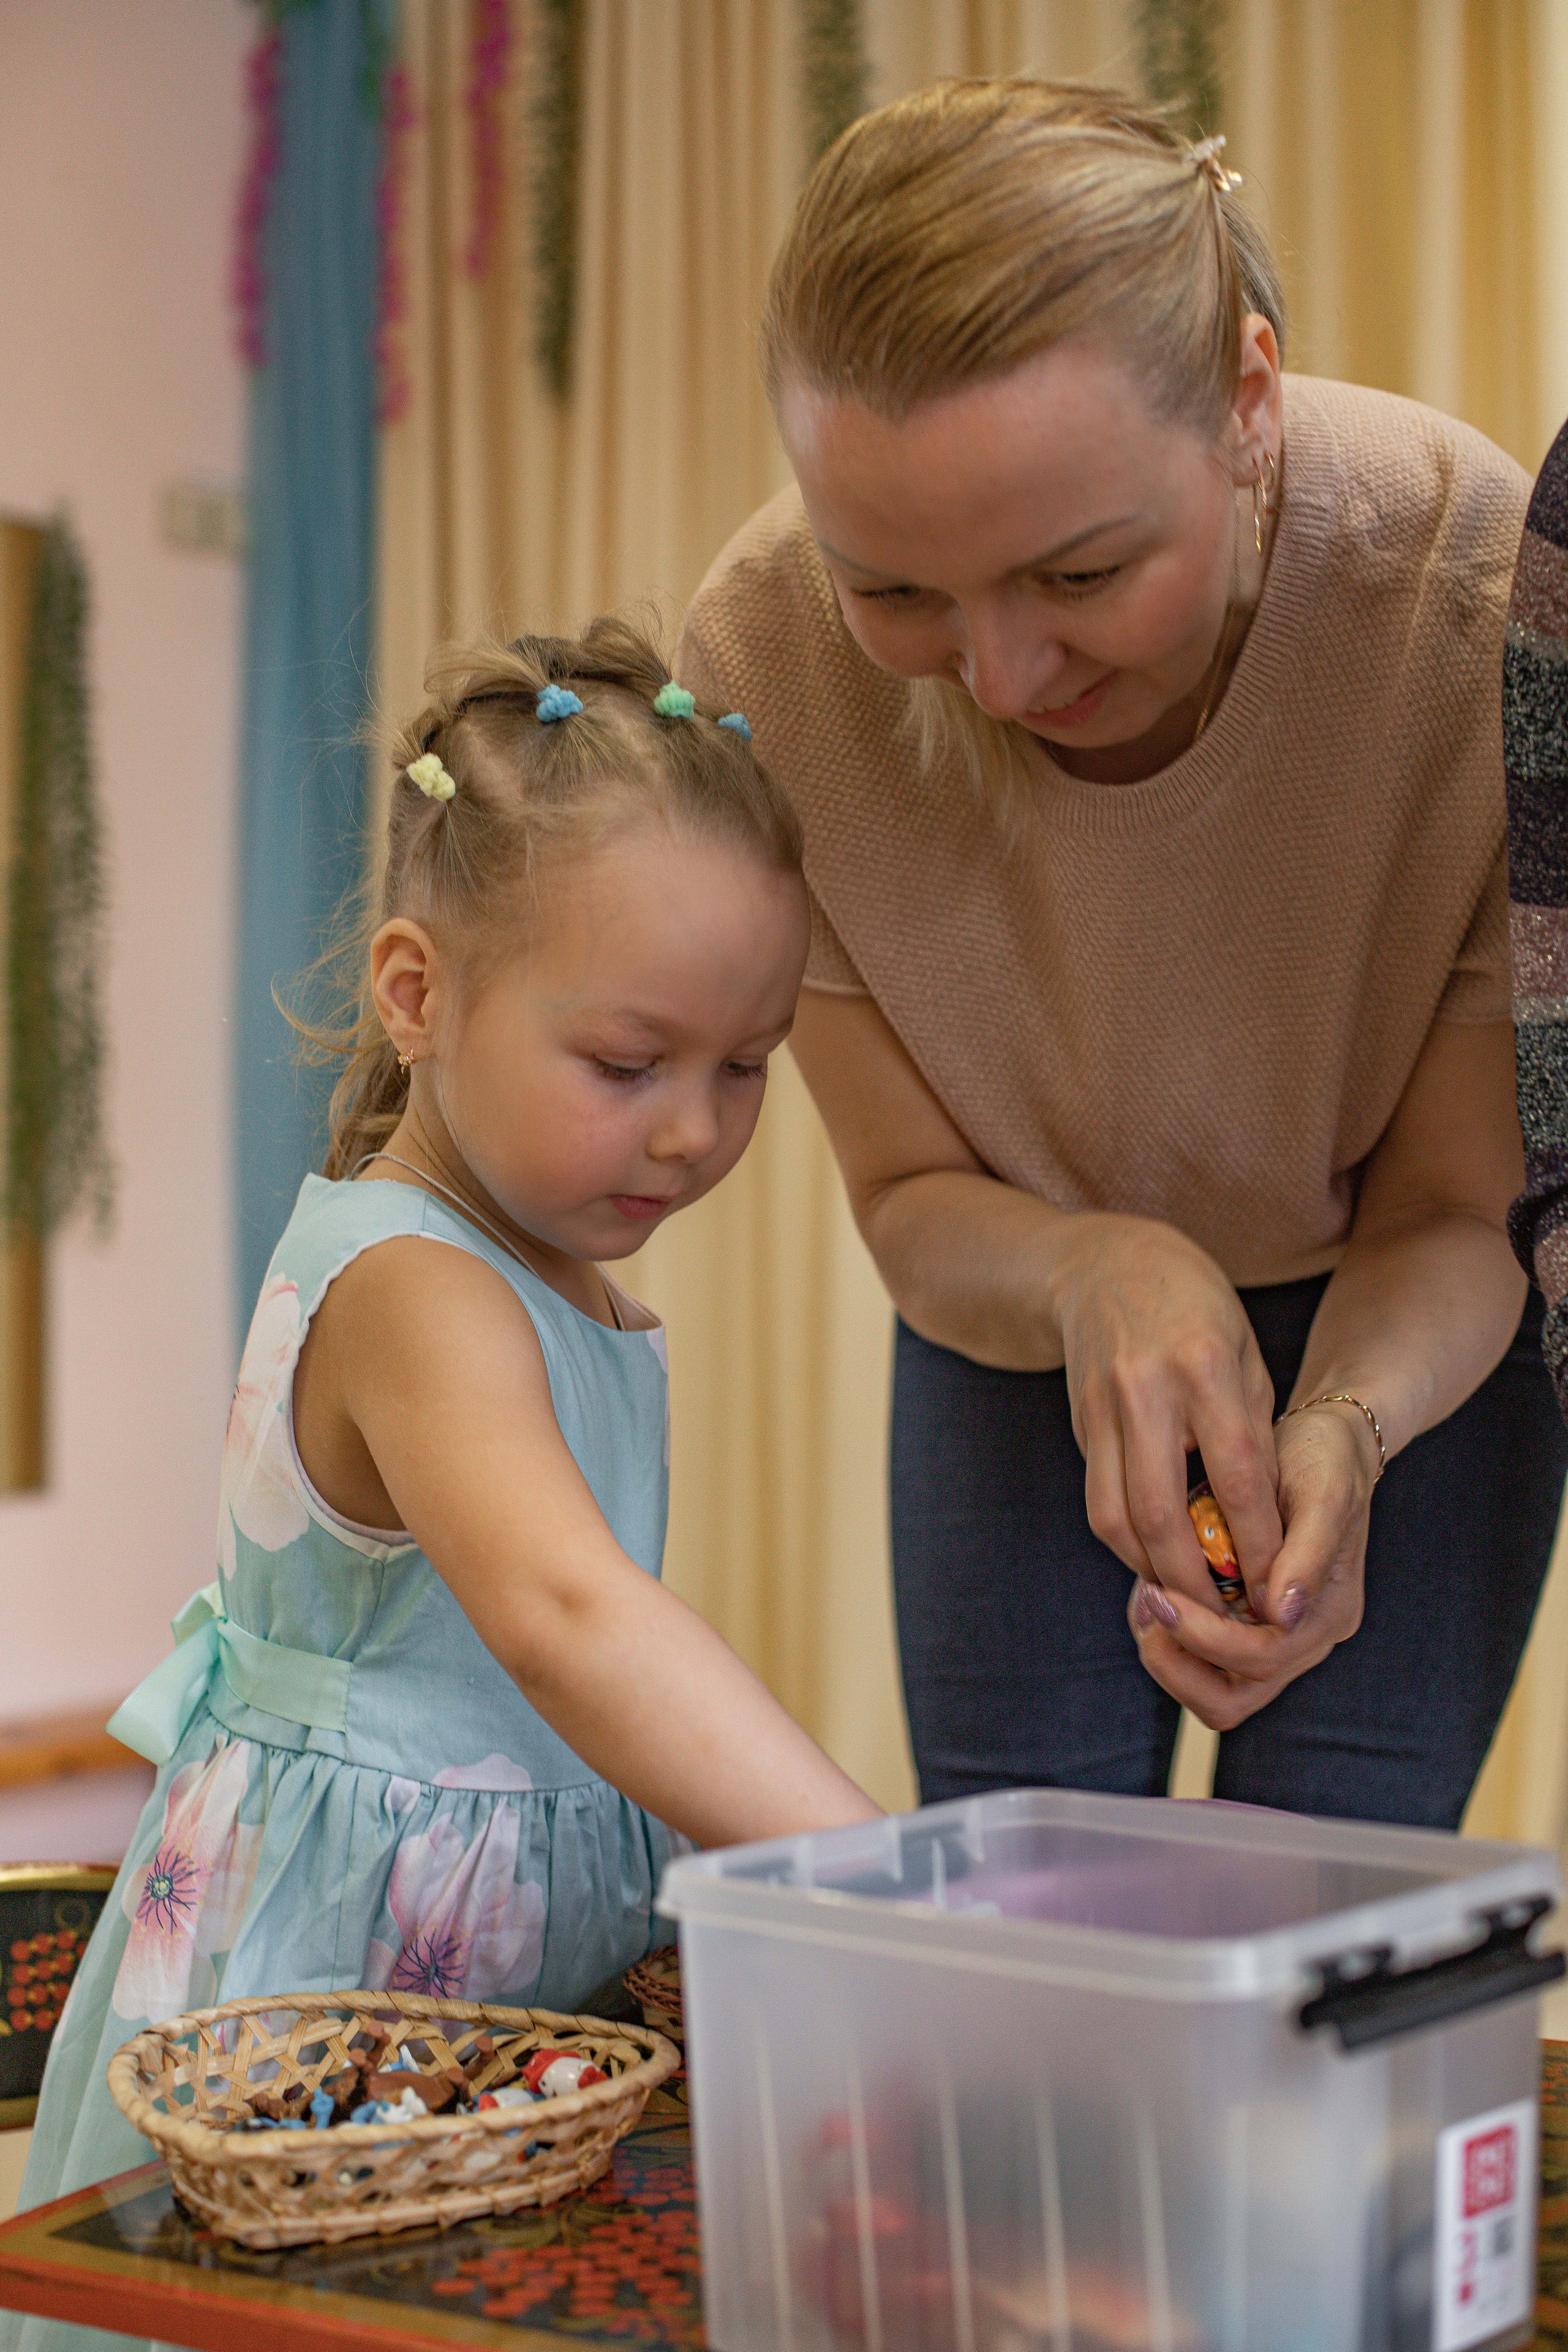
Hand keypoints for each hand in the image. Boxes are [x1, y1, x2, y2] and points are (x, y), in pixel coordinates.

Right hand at [1052, 1214, 1282, 1607]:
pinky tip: (1155, 1559)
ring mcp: (1102, 1408)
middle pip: (1165, 1514)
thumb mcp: (1245, 1355)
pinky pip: (1098, 1501)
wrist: (1106, 1263)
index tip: (1280, 1591)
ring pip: (1117, 1517)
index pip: (1237, 1478)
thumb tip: (1263, 1524)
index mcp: (1205, 1368)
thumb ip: (1253, 1435)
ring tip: (1189, 1602)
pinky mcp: (1078, 1424)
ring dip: (1153, 1571)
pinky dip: (1127, 1542)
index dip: (1259, 1544)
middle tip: (1228, 1621)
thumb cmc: (1195, 1308)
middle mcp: (1147, 1390)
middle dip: (1197, 1581)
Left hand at [1127, 1397, 1375, 1729]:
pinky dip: (1170, 1634)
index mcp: (1326, 1614)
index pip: (1261, 1658)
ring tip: (1144, 1599)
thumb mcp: (1325, 1494)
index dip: (1205, 1637)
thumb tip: (1280, 1612)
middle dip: (1178, 1664)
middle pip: (1232, 1697)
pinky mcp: (1246, 1620)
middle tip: (1146, 1609)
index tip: (1161, 1595)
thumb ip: (1307, 1553)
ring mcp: (1273, 1633)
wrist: (1325, 1442)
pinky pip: (1202, 1657)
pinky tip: (1151, 1588)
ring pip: (1212, 1686)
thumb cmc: (1327, 1461)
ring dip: (1169, 1655)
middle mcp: (1302, 1636)